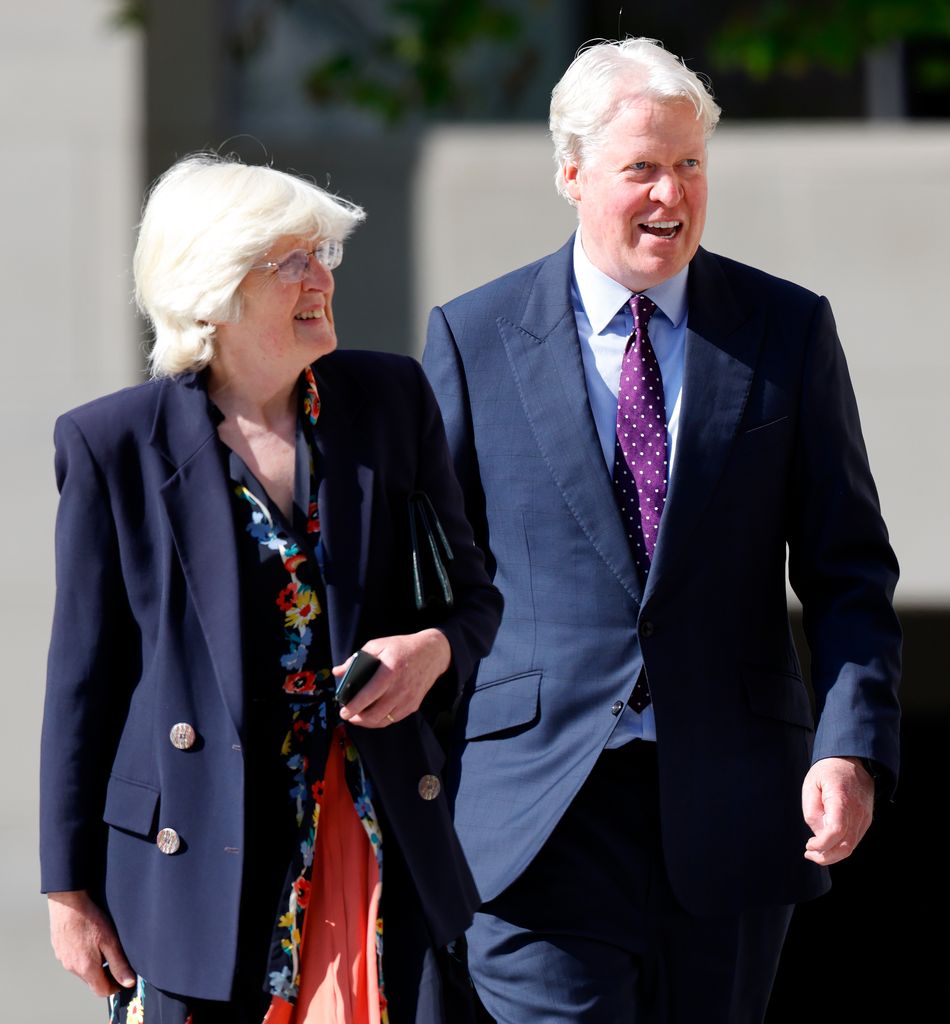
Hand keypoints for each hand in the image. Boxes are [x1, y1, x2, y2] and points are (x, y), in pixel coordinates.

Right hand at [48, 890, 134, 995]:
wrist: (67, 903)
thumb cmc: (90, 918)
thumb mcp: (110, 941)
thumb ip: (119, 964)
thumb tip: (128, 982)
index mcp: (86, 968)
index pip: (101, 991)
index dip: (115, 987)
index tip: (124, 978)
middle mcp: (72, 968)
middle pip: (92, 981)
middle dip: (105, 976)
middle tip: (116, 961)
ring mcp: (63, 959)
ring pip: (82, 971)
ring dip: (93, 966)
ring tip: (104, 947)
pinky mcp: (59, 950)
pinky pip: (73, 960)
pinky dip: (83, 956)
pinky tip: (89, 940)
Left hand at [333, 628, 450, 728]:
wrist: (432, 653)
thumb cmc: (402, 647)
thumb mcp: (379, 645)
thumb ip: (356, 659)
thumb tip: (338, 671)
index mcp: (390, 671)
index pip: (368, 695)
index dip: (354, 707)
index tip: (343, 712)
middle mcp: (400, 688)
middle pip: (375, 713)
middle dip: (358, 718)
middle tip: (348, 715)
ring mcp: (408, 699)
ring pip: (384, 720)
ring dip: (368, 722)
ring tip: (357, 718)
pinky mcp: (414, 705)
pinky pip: (394, 719)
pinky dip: (381, 721)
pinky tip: (373, 716)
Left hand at [802, 756, 874, 865]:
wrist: (853, 760)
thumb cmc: (828, 771)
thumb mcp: (811, 784)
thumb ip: (812, 811)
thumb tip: (818, 834)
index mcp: (842, 800)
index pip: (835, 831)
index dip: (821, 844)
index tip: (808, 846)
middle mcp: (858, 812)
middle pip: (846, 846)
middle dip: (826, 857)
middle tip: (809, 854)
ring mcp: (864, 817)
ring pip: (851, 846)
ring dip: (833, 854)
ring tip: (815, 851)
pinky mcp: (865, 820)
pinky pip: (853, 839)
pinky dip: (840, 846)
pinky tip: (827, 843)